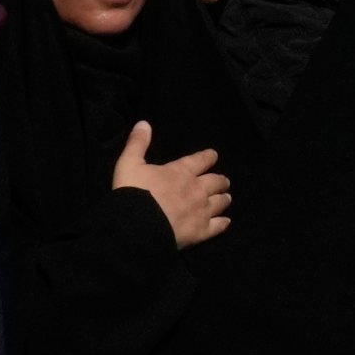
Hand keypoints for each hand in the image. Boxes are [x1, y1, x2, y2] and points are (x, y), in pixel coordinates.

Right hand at [109, 119, 232, 247]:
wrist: (136, 227)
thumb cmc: (133, 193)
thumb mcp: (129, 164)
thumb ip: (137, 143)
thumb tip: (143, 123)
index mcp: (181, 171)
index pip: (201, 160)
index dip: (208, 157)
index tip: (213, 156)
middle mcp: (197, 189)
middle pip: (216, 181)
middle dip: (220, 180)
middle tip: (223, 181)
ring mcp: (201, 211)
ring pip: (220, 202)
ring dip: (223, 199)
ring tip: (226, 198)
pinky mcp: (201, 231)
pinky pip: (217, 226)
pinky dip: (223, 223)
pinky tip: (226, 222)